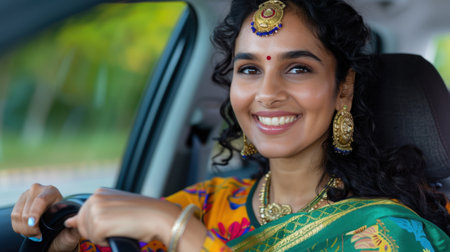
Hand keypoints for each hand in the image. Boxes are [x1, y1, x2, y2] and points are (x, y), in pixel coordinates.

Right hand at [11, 183, 79, 251]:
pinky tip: (27, 231)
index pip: (40, 201)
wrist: (55, 213)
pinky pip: (14, 216)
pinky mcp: (19, 201)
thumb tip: (72, 222)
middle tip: (38, 235)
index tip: (33, 224)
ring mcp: (26, 194)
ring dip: (24, 229)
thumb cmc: (64, 216)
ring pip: (18, 215)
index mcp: (51, 191)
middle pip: (27, 211)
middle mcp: (37, 189)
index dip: (35, 213)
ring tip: (34, 234)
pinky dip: (18, 227)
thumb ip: (72, 220)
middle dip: (30, 228)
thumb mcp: (70, 217)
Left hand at [65, 188, 182, 246]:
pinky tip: (120, 231)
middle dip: (98, 231)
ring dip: (103, 236)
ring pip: (88, 234)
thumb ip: (93, 212)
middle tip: (119, 225)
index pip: (84, 215)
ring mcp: (96, 209)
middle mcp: (95, 197)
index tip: (112, 222)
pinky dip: (107, 240)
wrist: (159, 216)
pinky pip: (95, 240)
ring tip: (121, 227)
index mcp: (100, 192)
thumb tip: (69, 222)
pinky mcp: (99, 222)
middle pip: (83, 225)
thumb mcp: (116, 207)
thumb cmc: (144, 213)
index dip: (96, 224)